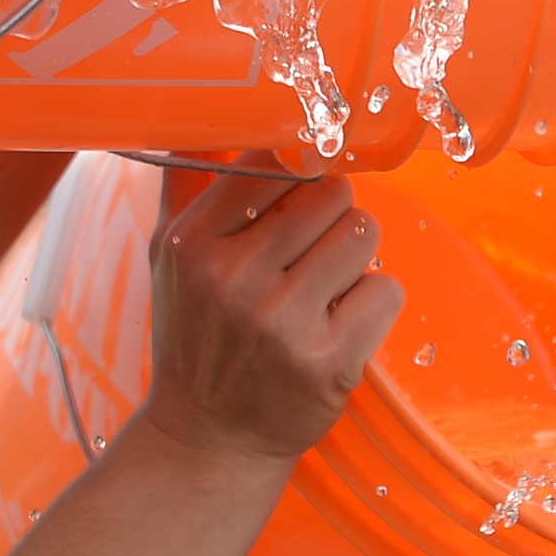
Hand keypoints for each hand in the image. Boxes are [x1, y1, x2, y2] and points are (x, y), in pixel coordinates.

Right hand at [137, 166, 402, 466]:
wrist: (209, 439)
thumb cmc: (197, 337)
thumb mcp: (169, 260)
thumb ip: (188, 187)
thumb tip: (209, 116)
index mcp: (192, 242)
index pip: (271, 161)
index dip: (301, 167)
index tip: (304, 185)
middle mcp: (234, 277)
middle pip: (331, 193)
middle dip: (335, 214)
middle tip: (318, 248)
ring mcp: (283, 321)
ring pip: (363, 234)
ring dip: (357, 256)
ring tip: (330, 284)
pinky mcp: (328, 362)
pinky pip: (385, 291)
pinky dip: (374, 303)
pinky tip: (344, 323)